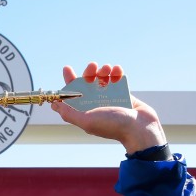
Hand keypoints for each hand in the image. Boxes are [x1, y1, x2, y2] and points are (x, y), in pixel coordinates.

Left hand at [51, 62, 166, 154]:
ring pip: (102, 78)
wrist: (140, 128)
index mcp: (85, 110)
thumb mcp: (87, 121)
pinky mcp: (124, 93)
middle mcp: (96, 103)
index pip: (73, 94)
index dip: (68, 81)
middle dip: (88, 72)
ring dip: (103, 70)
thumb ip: (69, 113)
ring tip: (107, 69)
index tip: (67, 69)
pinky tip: (117, 70)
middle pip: (87, 82)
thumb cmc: (113, 126)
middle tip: (92, 66)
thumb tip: (54, 104)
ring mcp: (110, 98)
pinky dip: (116, 71)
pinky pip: (117, 78)